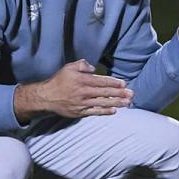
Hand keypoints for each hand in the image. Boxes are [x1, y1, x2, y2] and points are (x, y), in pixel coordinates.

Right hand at [14, 59, 133, 120]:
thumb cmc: (59, 81)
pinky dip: (105, 111)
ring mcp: (82, 103)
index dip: (113, 83)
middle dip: (119, 93)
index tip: (124, 84)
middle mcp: (83, 92)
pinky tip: (114, 111)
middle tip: (131, 94)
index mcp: (82, 80)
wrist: (46, 97)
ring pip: (102, 103)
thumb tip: (94, 68)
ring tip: (127, 103)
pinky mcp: (80, 112)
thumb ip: (82, 65)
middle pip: (105, 93)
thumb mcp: (69, 68)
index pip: (101, 81)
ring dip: (116, 103)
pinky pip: (95, 112)